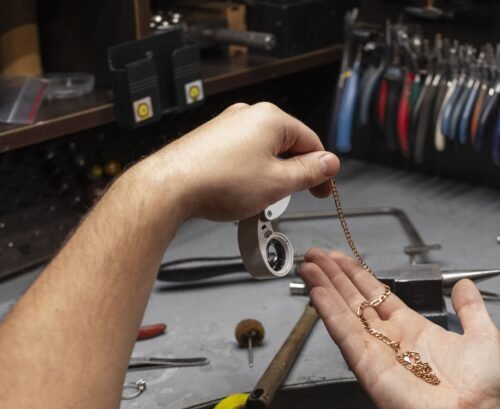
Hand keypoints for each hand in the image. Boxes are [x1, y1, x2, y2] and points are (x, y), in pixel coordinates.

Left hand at [126, 102, 340, 222]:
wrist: (170, 187)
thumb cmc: (218, 182)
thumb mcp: (278, 183)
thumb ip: (309, 173)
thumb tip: (329, 163)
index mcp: (271, 118)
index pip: (311, 142)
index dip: (321, 171)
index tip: (322, 191)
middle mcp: (248, 116)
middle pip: (287, 146)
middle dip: (293, 174)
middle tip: (291, 198)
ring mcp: (227, 126)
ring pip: (264, 153)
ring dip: (270, 177)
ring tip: (259, 201)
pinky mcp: (211, 141)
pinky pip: (242, 157)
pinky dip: (249, 176)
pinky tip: (240, 195)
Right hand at [300, 249, 499, 408]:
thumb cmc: (481, 389)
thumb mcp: (482, 334)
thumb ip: (470, 308)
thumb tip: (464, 285)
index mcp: (414, 330)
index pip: (378, 296)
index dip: (358, 276)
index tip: (341, 259)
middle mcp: (391, 341)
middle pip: (355, 302)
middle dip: (335, 277)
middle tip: (315, 255)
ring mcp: (377, 354)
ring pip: (345, 316)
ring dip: (326, 290)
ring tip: (308, 266)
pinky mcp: (369, 369)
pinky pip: (347, 336)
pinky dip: (330, 314)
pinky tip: (318, 293)